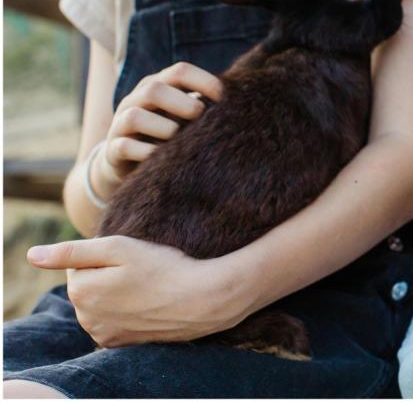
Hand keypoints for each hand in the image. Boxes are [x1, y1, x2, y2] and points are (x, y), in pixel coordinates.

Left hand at [26, 236, 251, 345]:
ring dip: (117, 294)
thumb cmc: (163, 268)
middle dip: (108, 276)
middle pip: (88, 286)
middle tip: (141, 272)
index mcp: (80, 290)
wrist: (202, 300)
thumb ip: (72, 251)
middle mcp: (86, 318)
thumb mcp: (119, 248)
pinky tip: (147, 305)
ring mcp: (104, 334)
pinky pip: (112, 320)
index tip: (131, 260)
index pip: (80, 264)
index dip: (106, 257)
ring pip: (100, 303)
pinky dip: (125, 312)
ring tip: (147, 289)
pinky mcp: (121, 343)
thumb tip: (32, 256)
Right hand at [97, 62, 223, 185]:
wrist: (130, 161)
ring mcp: (121, 123)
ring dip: (163, 129)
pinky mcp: (113, 148)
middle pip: (154, 90)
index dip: (204, 81)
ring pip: (135, 117)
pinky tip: (162, 159)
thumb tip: (241, 105)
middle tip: (200, 117)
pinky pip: (125, 146)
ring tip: (178, 139)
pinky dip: (146, 153)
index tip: (225, 97)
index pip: (180, 71)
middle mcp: (137, 100)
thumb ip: (203, 107)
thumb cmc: (169, 133)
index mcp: (159, 85)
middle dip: (182, 103)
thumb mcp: (186, 117)